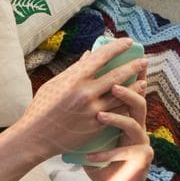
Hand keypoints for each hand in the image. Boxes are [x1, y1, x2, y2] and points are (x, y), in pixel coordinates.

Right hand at [15, 37, 147, 158]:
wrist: (35, 138)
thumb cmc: (40, 108)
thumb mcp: (53, 84)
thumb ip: (74, 70)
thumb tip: (89, 55)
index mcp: (74, 79)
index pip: (102, 57)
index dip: (117, 47)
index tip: (128, 42)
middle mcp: (86, 93)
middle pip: (117, 75)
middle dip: (133, 66)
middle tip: (144, 60)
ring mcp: (93, 110)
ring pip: (121, 95)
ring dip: (135, 87)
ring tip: (144, 80)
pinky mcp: (96, 125)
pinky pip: (117, 112)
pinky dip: (126, 104)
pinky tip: (133, 100)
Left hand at [78, 68, 153, 180]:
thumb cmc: (101, 163)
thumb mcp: (91, 137)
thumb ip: (87, 117)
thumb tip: (71, 93)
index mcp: (127, 118)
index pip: (128, 94)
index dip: (125, 79)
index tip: (115, 65)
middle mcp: (138, 127)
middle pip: (138, 102)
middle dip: (128, 90)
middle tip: (113, 82)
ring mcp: (142, 142)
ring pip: (135, 123)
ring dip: (117, 118)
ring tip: (100, 115)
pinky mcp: (143, 159)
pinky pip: (124, 151)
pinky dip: (105, 154)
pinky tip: (89, 156)